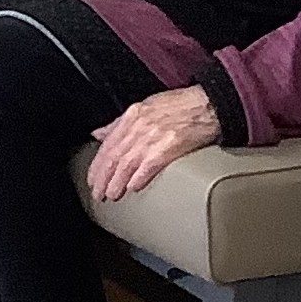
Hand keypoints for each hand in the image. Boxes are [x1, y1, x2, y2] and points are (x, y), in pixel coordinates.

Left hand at [87, 87, 221, 202]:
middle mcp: (139, 126)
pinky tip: (133, 189)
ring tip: (111, 195)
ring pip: (127, 164)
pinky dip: (139, 178)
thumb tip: (99, 134)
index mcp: (132, 116)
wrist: (208, 105)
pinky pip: (149, 166)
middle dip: (102, 177)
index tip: (92, 178)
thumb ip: (120, 123)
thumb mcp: (145, 108)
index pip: (107, 144)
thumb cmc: (180, 106)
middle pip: (114, 156)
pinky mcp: (169, 146)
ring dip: (117, 182)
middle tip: (97, 193)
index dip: (97, 164)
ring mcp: (153, 136)